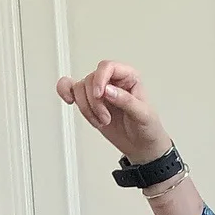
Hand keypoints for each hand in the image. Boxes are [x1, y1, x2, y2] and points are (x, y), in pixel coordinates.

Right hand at [56, 61, 170, 164]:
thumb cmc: (148, 129)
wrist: (143, 148)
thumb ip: (126, 101)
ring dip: (87, 108)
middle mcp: (112, 81)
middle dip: (95, 102)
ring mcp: (100, 92)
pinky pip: (71, 89)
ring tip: (102, 121)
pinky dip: (66, 92)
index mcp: (128, 78)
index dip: (100, 79)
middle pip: (91, 80)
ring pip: (80, 88)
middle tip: (106, 118)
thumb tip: (108, 90)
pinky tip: (68, 99)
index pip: (108, 67)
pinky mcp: (91, 103)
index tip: (100, 95)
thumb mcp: (143, 115)